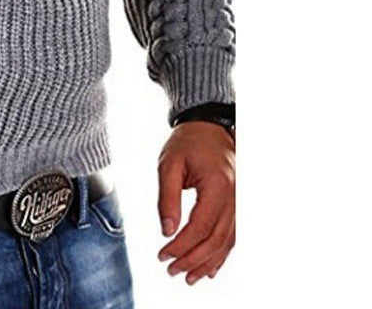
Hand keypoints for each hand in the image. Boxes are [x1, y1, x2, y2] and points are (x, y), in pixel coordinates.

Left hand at [157, 121, 234, 284]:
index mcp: (218, 186)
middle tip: (171, 271)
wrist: (208, 126)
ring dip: (208, 262)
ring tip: (188, 276)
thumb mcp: (170, 164)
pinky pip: (232, 234)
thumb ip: (167, 198)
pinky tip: (209, 268)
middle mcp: (235, 197)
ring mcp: (239, 202)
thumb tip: (166, 230)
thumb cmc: (188, 142)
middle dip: (192, 260)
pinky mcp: (237, 204)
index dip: (181, 246)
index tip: (163, 256)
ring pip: (227, 242)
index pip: (200, 227)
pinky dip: (220, 254)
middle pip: (216, 240)